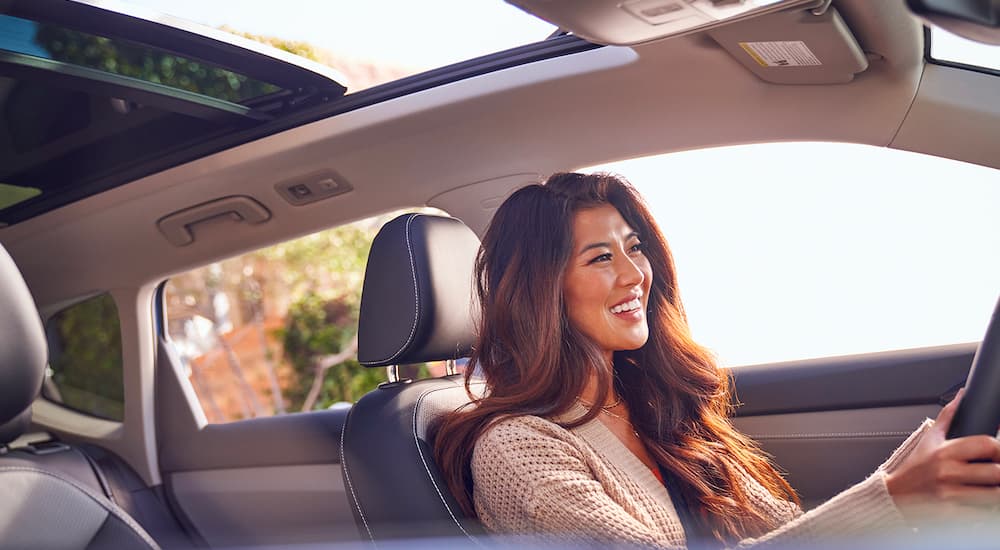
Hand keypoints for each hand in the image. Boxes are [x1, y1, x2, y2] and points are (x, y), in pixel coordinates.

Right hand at [885, 389, 999, 523]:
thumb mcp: (929, 439)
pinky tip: (982, 503)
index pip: (987, 444)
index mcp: (945, 451)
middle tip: (996, 472)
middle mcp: (947, 471)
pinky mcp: (952, 513)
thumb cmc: (914, 468)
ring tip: (992, 487)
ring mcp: (950, 494)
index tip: (997, 454)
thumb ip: (948, 417)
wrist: (895, 496)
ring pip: (994, 494)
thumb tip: (961, 396)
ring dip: (997, 491)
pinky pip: (982, 513)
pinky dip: (987, 509)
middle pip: (997, 472)